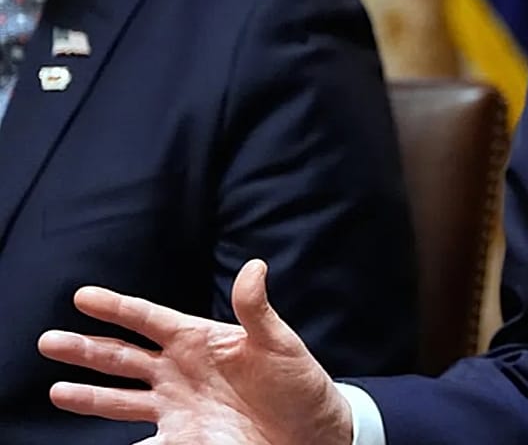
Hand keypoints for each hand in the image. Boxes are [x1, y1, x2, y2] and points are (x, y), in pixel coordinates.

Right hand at [37, 259, 351, 444]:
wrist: (311, 432)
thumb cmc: (300, 383)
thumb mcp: (281, 343)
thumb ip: (257, 310)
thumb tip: (255, 267)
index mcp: (200, 339)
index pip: (148, 319)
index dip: (116, 307)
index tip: (82, 296)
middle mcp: (180, 371)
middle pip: (122, 357)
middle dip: (85, 349)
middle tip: (48, 340)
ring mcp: (177, 406)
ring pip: (120, 398)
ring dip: (88, 395)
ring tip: (56, 390)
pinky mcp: (183, 439)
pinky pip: (144, 441)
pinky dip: (125, 443)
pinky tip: (92, 441)